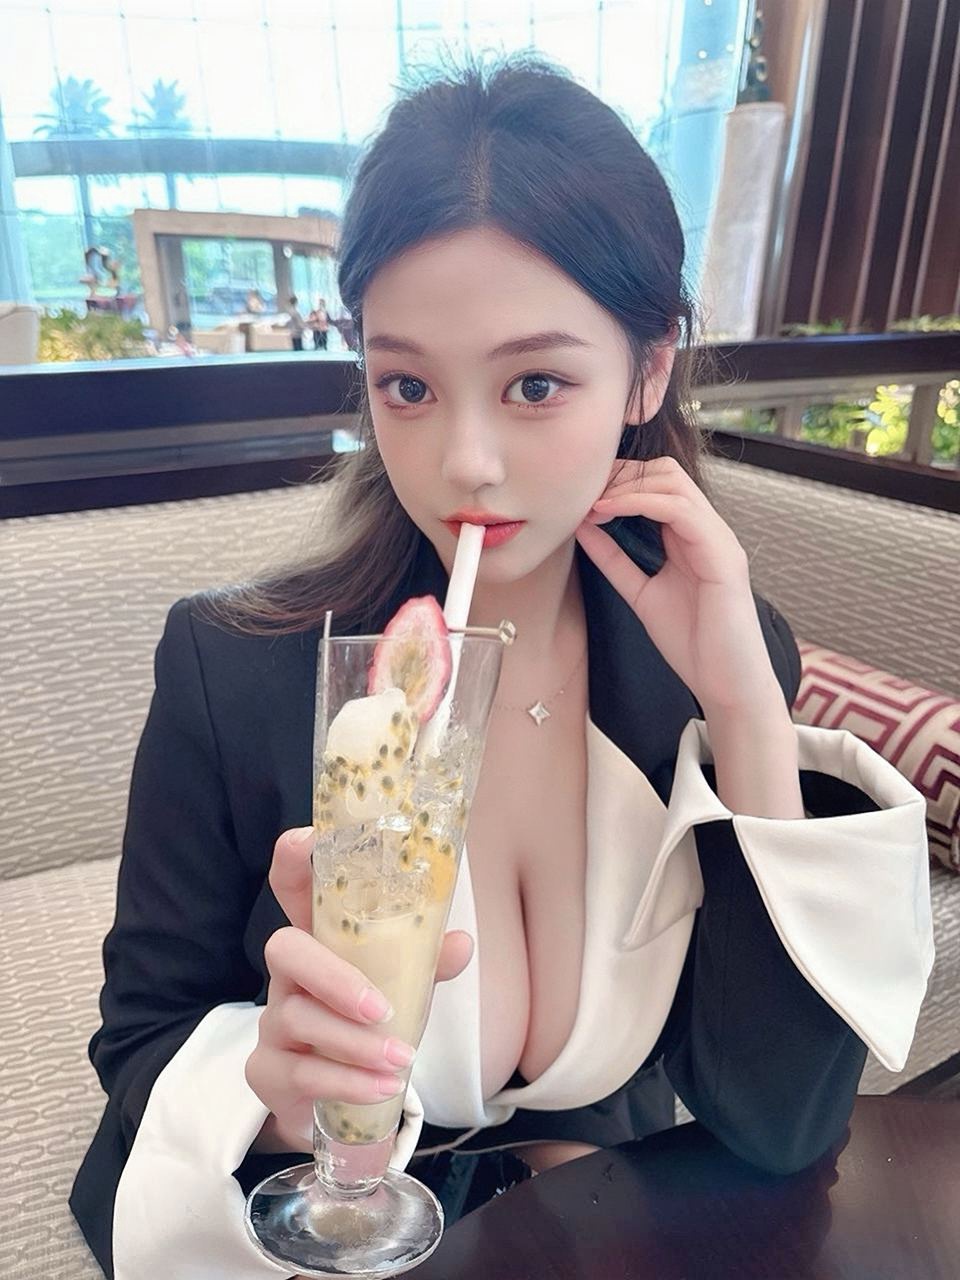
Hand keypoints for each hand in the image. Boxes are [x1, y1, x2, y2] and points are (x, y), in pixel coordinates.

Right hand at [246, 827, 473, 1152]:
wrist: (338, 1105)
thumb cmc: (370, 1027)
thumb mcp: (404, 990)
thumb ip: (426, 964)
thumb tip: (460, 943)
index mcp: (320, 939)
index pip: (292, 886)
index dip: (294, 859)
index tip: (308, 839)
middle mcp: (288, 974)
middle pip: (284, 948)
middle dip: (332, 976)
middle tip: (379, 1007)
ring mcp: (272, 1023)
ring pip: (298, 1018)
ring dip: (354, 1043)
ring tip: (400, 1059)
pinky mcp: (267, 1073)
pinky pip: (300, 1073)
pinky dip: (348, 1083)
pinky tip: (384, 1087)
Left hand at [576, 456, 779, 713]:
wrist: (727, 684)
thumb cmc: (693, 644)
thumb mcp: (640, 593)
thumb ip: (615, 561)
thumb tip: (582, 527)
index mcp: (692, 537)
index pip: (658, 485)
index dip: (619, 480)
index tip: (582, 494)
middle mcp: (708, 531)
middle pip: (666, 472)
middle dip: (621, 475)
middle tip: (584, 494)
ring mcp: (718, 540)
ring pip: (673, 483)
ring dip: (626, 486)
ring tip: (591, 503)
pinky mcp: (722, 557)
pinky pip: (681, 510)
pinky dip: (640, 503)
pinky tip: (608, 512)